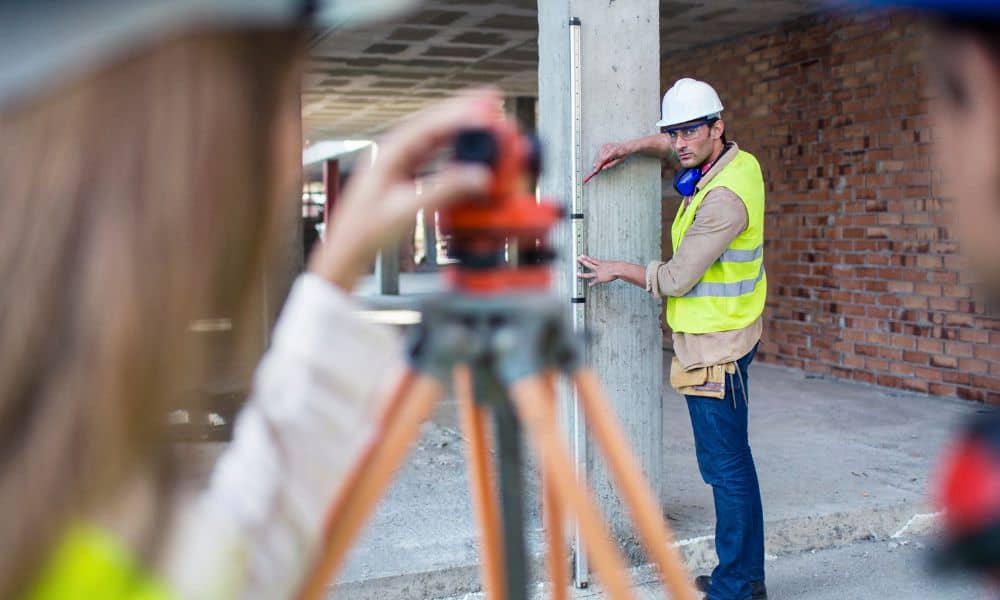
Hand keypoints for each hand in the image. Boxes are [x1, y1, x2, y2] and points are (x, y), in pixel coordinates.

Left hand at [310, 89, 498, 289]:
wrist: (349, 248)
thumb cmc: (367, 229)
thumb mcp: (407, 209)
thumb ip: (444, 191)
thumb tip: (478, 177)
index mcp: (390, 152)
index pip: (431, 124)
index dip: (461, 115)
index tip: (486, 111)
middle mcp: (394, 150)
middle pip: (434, 121)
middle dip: (464, 109)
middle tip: (492, 98)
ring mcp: (399, 160)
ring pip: (435, 134)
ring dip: (460, 124)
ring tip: (485, 114)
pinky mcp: (404, 173)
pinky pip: (433, 151)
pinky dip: (453, 144)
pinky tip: (467, 142)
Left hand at [576, 255, 619, 286]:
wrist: (619, 269)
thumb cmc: (618, 266)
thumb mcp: (612, 263)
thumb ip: (609, 265)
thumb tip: (612, 265)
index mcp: (601, 263)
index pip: (592, 259)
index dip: (586, 258)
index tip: (581, 255)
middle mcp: (599, 268)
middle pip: (588, 264)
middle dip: (582, 262)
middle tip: (577, 259)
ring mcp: (599, 273)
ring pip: (589, 274)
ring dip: (582, 274)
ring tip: (577, 274)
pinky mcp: (600, 278)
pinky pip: (595, 281)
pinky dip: (592, 283)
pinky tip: (589, 285)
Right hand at [585, 142, 630, 180]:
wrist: (625, 147)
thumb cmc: (623, 154)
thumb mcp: (618, 161)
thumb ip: (610, 165)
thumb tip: (603, 168)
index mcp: (613, 151)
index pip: (603, 159)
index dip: (598, 165)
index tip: (595, 170)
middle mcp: (609, 147)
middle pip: (600, 157)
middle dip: (597, 164)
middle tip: (596, 170)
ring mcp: (606, 145)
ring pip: (599, 155)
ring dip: (598, 161)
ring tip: (600, 165)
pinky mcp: (604, 145)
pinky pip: (599, 152)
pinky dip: (599, 157)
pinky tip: (602, 160)